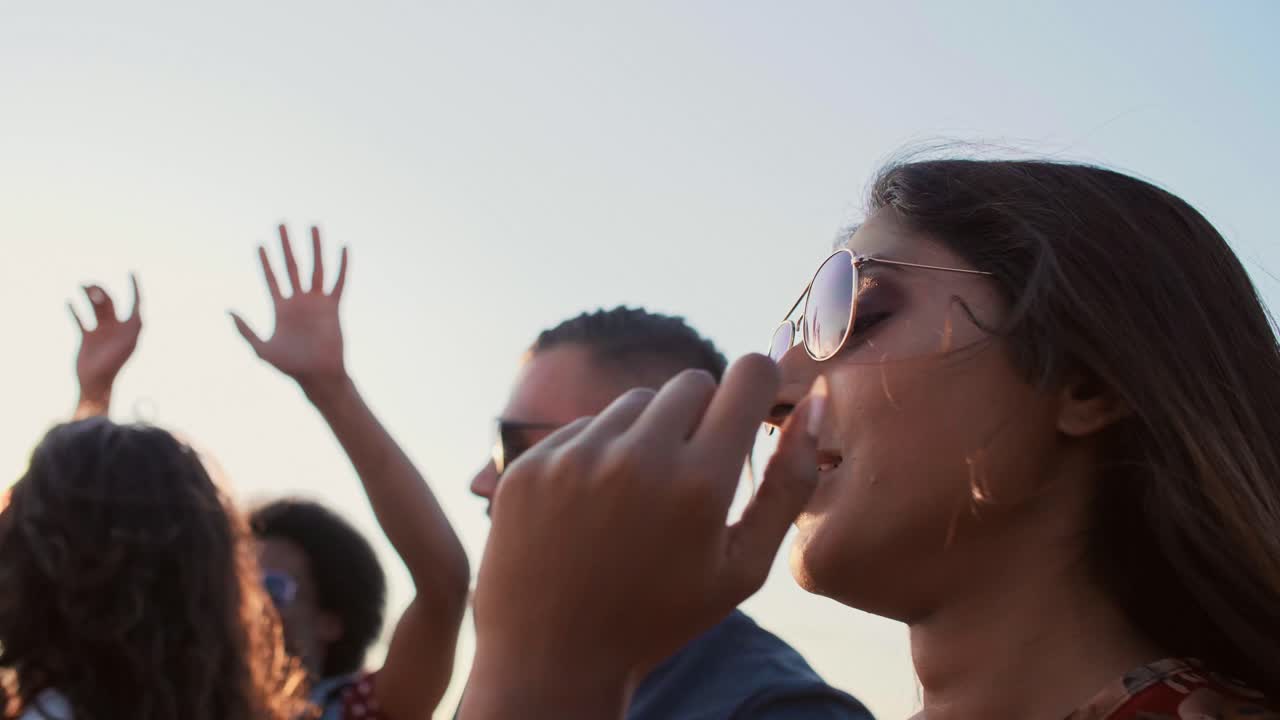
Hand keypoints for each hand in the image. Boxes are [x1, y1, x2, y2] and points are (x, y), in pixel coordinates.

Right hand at [70, 275, 141, 412]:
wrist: (96, 382)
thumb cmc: (113, 365)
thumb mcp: (127, 345)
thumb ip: (133, 329)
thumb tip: (138, 314)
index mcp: (130, 328)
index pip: (135, 303)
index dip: (135, 288)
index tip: (131, 272)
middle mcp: (116, 328)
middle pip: (110, 303)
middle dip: (101, 292)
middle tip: (90, 286)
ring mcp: (102, 333)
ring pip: (95, 309)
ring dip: (88, 297)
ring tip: (81, 285)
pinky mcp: (87, 338)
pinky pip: (81, 320)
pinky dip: (75, 311)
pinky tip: (69, 302)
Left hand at [230, 224, 348, 388]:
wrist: (317, 375)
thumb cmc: (290, 367)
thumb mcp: (261, 348)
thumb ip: (245, 329)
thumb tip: (229, 310)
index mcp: (280, 308)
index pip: (272, 278)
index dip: (265, 262)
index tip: (260, 244)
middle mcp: (299, 301)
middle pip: (292, 265)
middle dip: (286, 244)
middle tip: (281, 224)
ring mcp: (317, 302)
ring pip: (316, 268)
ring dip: (315, 246)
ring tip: (313, 226)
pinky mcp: (333, 307)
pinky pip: (339, 282)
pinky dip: (342, 266)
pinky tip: (343, 248)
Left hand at [465, 356, 824, 715]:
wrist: (553, 658)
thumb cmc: (661, 615)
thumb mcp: (743, 569)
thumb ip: (788, 486)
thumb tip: (811, 408)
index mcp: (700, 484)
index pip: (748, 376)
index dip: (758, 383)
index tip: (752, 404)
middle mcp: (637, 457)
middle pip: (692, 382)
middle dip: (702, 415)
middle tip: (691, 471)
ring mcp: (576, 457)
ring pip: (636, 400)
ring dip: (648, 432)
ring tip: (638, 497)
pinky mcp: (531, 463)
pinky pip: (584, 425)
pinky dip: (598, 451)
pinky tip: (593, 507)